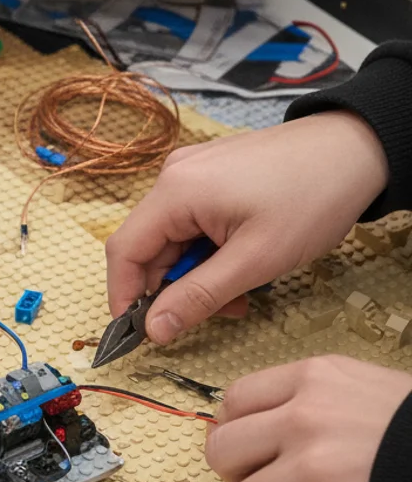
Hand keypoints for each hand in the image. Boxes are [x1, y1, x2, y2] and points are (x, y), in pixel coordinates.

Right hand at [105, 111, 387, 343]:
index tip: (138, 333)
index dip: (124, 295)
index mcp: (174, 191)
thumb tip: (153, 330)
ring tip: (242, 289)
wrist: (357, 148)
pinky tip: (242, 259)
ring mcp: (191, 170)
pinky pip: (192, 219)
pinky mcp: (210, 171)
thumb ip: (198, 297)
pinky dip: (209, 248)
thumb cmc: (312, 198)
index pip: (125, 251)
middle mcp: (172, 175)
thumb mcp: (256, 260)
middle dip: (176, 286)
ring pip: (174, 235)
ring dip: (198, 271)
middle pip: (150, 245)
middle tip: (219, 312)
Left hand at [207, 356, 411, 481]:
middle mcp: (307, 415)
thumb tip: (243, 423)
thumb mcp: (364, 388)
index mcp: (315, 377)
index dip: (236, 431)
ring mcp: (316, 465)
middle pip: (223, 449)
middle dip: (240, 473)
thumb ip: (307, 397)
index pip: (233, 401)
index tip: (253, 449)